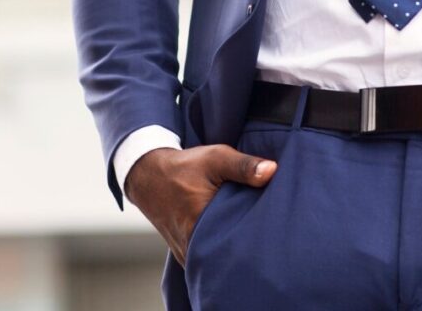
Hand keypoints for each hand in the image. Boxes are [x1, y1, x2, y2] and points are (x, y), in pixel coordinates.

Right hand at [125, 144, 277, 266]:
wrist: (148, 176)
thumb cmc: (184, 167)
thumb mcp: (215, 158)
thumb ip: (244, 166)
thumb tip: (273, 171)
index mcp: (200, 224)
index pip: (238, 244)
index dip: (258, 240)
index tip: (273, 232)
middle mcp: (192, 246)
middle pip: (229, 258)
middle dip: (247, 251)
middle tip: (268, 242)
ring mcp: (187, 256)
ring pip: (217, 263)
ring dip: (231, 255)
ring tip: (252, 245)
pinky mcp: (185, 257)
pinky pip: (207, 263)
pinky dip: (219, 256)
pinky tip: (232, 245)